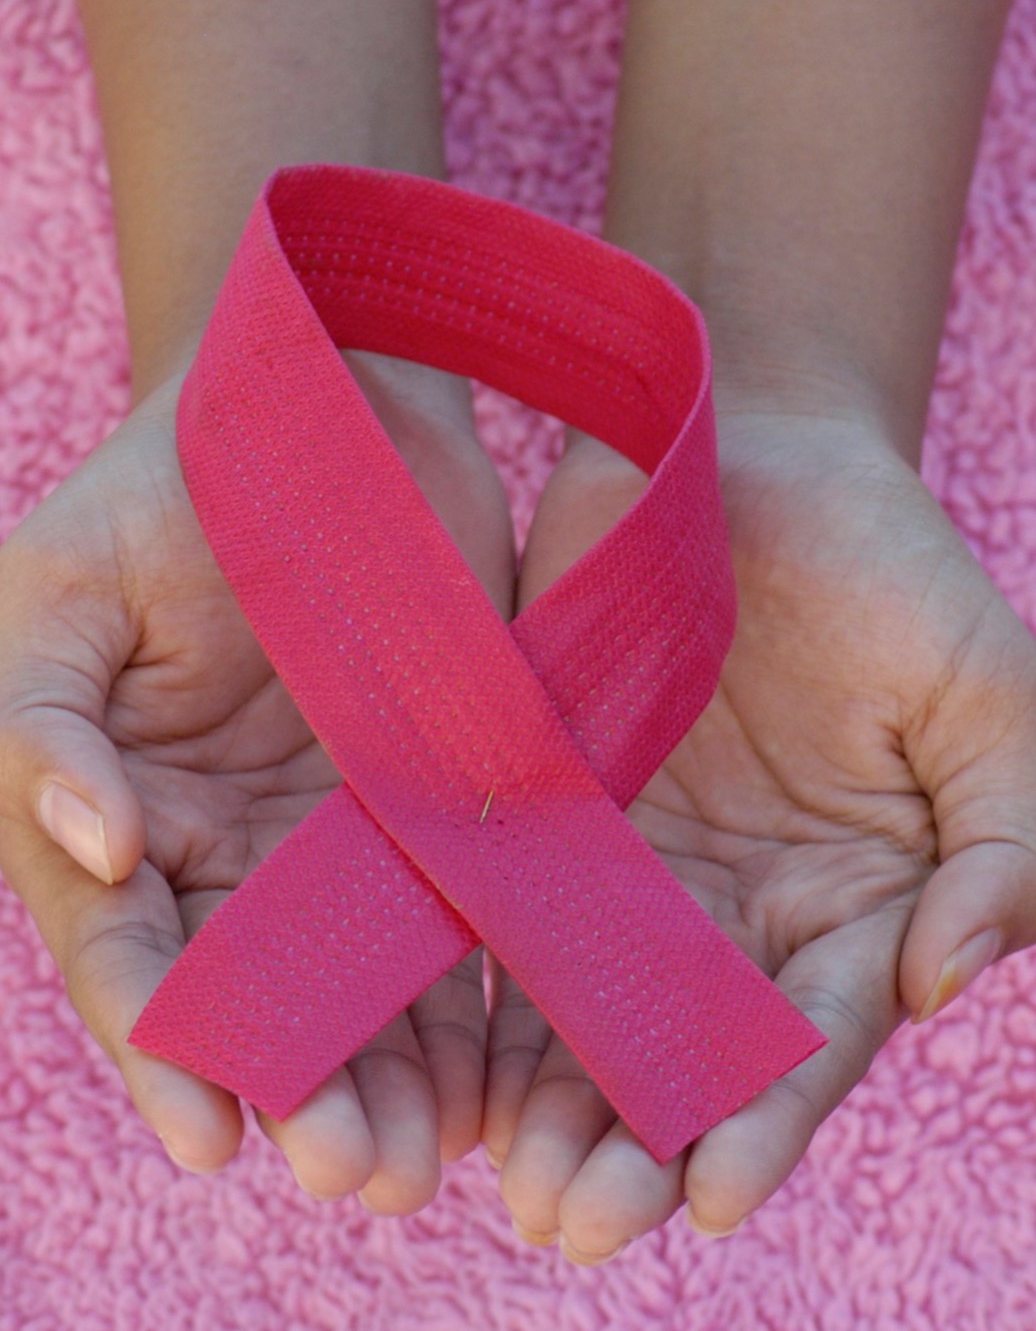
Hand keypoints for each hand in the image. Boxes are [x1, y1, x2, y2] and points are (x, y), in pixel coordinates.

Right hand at [0, 349, 514, 1211]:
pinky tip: (503, 1072)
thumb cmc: (162, 493)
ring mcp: (333, 834)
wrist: (320, 411)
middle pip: (257, 999)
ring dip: (392, 1077)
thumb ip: (42, 721)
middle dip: (302, 1091)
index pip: (131, 954)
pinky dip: (473, 995)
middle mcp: (226, 849)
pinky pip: (453, 914)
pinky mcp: (433, 801)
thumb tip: (96, 848)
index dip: (164, 1049)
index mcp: (119, 813)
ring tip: (431, 1161)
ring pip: (361, 984)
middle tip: (355, 1174)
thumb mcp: (60, 594)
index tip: (215, 1137)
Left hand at [482, 385, 1035, 1260]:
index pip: (811, 1036)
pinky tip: (446, 1058)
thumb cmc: (891, 573)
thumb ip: (1004, 840)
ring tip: (510, 1187)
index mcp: (850, 902)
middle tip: (577, 1224)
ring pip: (584, 1010)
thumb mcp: (991, 697)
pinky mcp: (546, 807)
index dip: (768, 1117)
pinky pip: (505, 910)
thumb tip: (946, 978)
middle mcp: (735, 910)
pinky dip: (476, 987)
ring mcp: (633, 867)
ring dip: (546, 1102)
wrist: (756, 463)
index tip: (716, 1196)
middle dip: (635, 1145)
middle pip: (684, 1055)